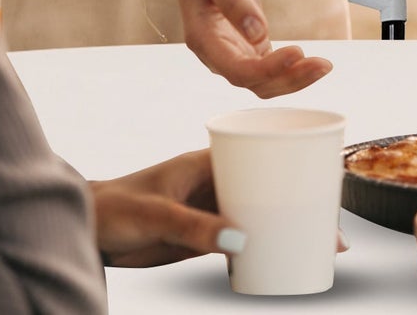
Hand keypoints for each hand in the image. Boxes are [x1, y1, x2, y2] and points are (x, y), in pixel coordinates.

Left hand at [91, 149, 349, 266]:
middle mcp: (215, 181)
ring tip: (319, 247)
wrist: (83, 232)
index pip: (262, 153)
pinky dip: (260, 251)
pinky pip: (239, 242)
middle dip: (302, 205)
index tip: (325, 181)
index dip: (296, 164)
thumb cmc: (114, 208)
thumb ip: (195, 228)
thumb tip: (240, 243)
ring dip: (286, 229)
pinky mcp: (200, 237)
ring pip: (258, 215)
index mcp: (209, 160)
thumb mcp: (156, 214)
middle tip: (333, 227)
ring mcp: (209, 209)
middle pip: (269, 187)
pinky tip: (278, 264)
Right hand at [150, 0, 333, 97]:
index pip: (236, 69)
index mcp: (203, 38)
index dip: (267, 68)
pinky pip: (267, 66)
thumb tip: (257, 33)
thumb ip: (233, 0)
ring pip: (262, 80)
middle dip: (288, 77)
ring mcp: (231, 49)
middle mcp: (215, 52)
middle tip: (323, 65)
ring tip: (323, 66)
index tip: (297, 52)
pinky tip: (311, 63)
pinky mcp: (246, 42)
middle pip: (253, 81)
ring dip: (293, 78)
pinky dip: (289, 69)